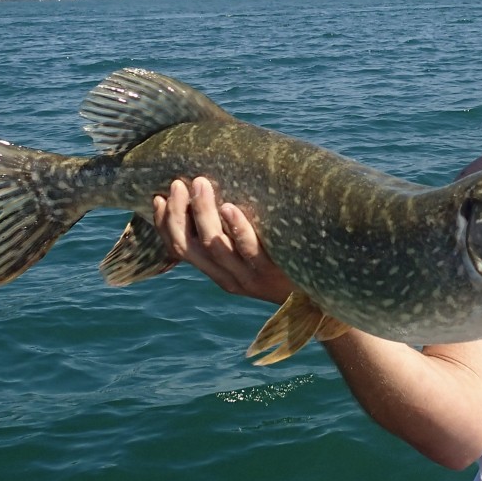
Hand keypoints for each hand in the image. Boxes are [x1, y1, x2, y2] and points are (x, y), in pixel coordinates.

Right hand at [152, 177, 293, 304]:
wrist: (324, 297)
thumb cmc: (287, 268)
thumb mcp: (254, 256)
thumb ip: (234, 236)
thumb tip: (218, 194)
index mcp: (218, 272)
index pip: (179, 249)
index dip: (163, 224)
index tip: (158, 196)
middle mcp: (227, 277)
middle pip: (189, 246)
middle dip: (177, 214)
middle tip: (178, 183)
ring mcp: (248, 277)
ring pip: (214, 245)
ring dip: (203, 212)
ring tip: (200, 183)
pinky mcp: (271, 272)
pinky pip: (248, 249)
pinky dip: (237, 227)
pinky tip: (230, 206)